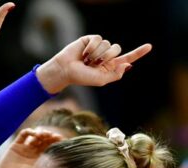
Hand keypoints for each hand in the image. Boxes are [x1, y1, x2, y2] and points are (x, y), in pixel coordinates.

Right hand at [0, 128, 63, 167]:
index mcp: (42, 161)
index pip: (53, 147)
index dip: (57, 142)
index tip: (62, 140)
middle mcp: (34, 153)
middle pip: (45, 140)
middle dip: (50, 136)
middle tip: (53, 136)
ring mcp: (25, 149)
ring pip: (36, 136)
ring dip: (41, 133)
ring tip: (43, 135)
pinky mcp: (15, 146)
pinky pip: (23, 135)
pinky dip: (29, 131)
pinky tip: (33, 133)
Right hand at [37, 35, 151, 93]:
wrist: (64, 70)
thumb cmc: (80, 77)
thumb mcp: (100, 80)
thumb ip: (115, 75)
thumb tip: (126, 65)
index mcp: (110, 66)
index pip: (127, 58)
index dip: (138, 53)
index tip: (149, 46)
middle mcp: (106, 55)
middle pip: (117, 50)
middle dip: (107, 57)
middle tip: (93, 64)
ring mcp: (99, 47)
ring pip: (108, 44)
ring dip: (97, 54)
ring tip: (86, 60)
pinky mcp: (91, 40)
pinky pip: (99, 39)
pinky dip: (91, 47)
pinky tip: (84, 53)